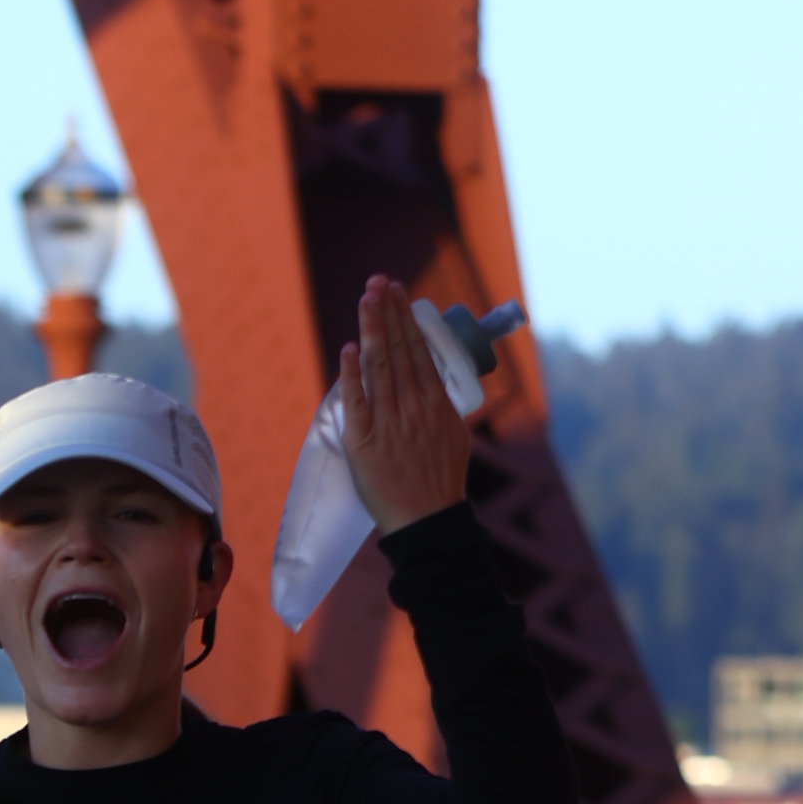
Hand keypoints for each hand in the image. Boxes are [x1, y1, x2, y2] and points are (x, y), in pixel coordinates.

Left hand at [336, 274, 475, 535]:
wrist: (426, 521)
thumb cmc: (439, 482)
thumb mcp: (453, 436)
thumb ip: (438, 406)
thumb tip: (430, 382)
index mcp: (437, 404)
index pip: (420, 350)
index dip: (406, 319)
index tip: (397, 293)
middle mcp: (414, 407)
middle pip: (400, 350)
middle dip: (389, 312)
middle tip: (379, 281)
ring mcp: (389, 423)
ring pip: (380, 367)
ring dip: (372, 330)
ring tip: (367, 298)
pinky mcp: (364, 442)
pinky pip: (357, 401)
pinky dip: (352, 374)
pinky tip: (349, 348)